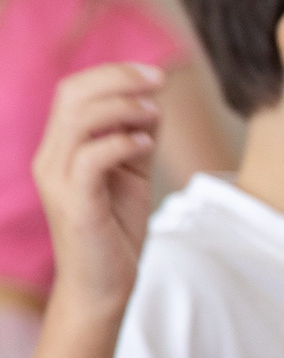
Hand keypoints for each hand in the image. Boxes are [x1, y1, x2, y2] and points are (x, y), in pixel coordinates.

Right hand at [33, 62, 160, 326]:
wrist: (103, 285)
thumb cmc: (115, 229)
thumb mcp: (130, 173)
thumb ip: (135, 136)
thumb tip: (153, 101)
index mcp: (61, 147)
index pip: (73, 90)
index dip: (113, 73)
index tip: (155, 73)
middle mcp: (51, 158)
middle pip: (70, 94)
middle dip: (118, 78)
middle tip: (159, 81)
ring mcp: (58, 180)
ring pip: (77, 120)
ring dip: (122, 108)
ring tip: (154, 114)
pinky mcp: (74, 203)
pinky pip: (90, 158)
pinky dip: (120, 143)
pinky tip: (145, 145)